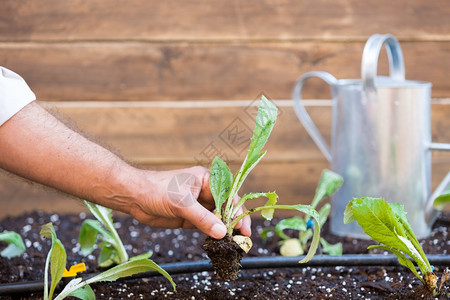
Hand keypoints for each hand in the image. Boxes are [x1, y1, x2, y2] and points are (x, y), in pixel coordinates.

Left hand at [128, 166, 250, 238]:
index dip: (238, 211)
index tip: (243, 227)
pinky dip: (213, 235)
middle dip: (234, 222)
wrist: (133, 196)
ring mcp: (198, 205)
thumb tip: (222, 232)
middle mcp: (205, 191)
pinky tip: (218, 244)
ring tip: (233, 244)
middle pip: (226, 207)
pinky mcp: (190, 217)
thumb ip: (202, 218)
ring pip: (217, 218)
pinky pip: (206, 226)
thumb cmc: (156, 189)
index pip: (229, 195)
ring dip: (224, 230)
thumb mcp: (181, 203)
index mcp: (207, 179)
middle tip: (243, 238)